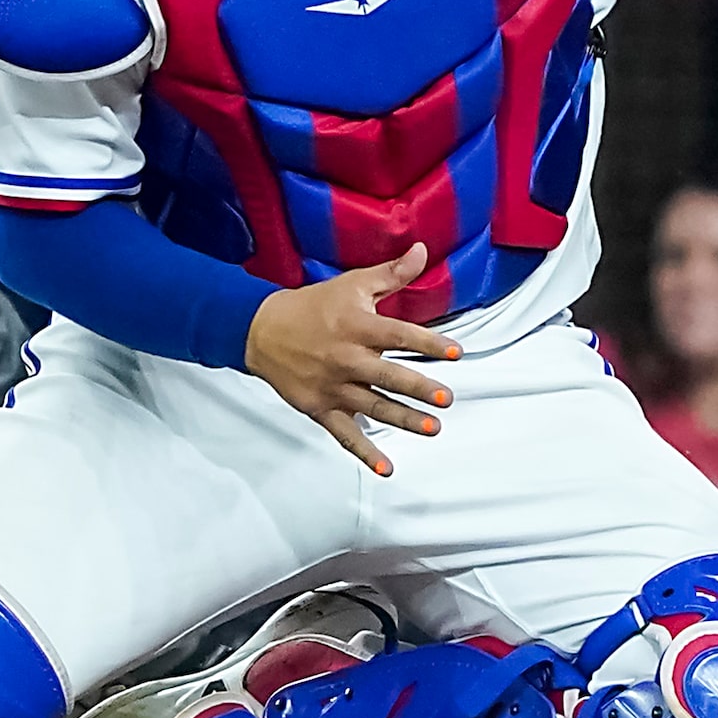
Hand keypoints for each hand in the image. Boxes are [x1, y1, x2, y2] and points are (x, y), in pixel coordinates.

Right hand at [243, 243, 462, 472]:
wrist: (260, 330)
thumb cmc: (314, 307)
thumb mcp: (352, 284)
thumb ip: (391, 273)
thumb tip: (421, 250)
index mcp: (357, 327)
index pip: (399, 335)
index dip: (429, 343)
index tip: (457, 352)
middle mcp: (346, 358)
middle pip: (387, 375)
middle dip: (417, 388)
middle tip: (445, 398)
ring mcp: (333, 386)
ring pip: (372, 406)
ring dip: (403, 419)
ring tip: (432, 428)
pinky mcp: (320, 407)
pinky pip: (345, 434)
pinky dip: (365, 452)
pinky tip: (386, 468)